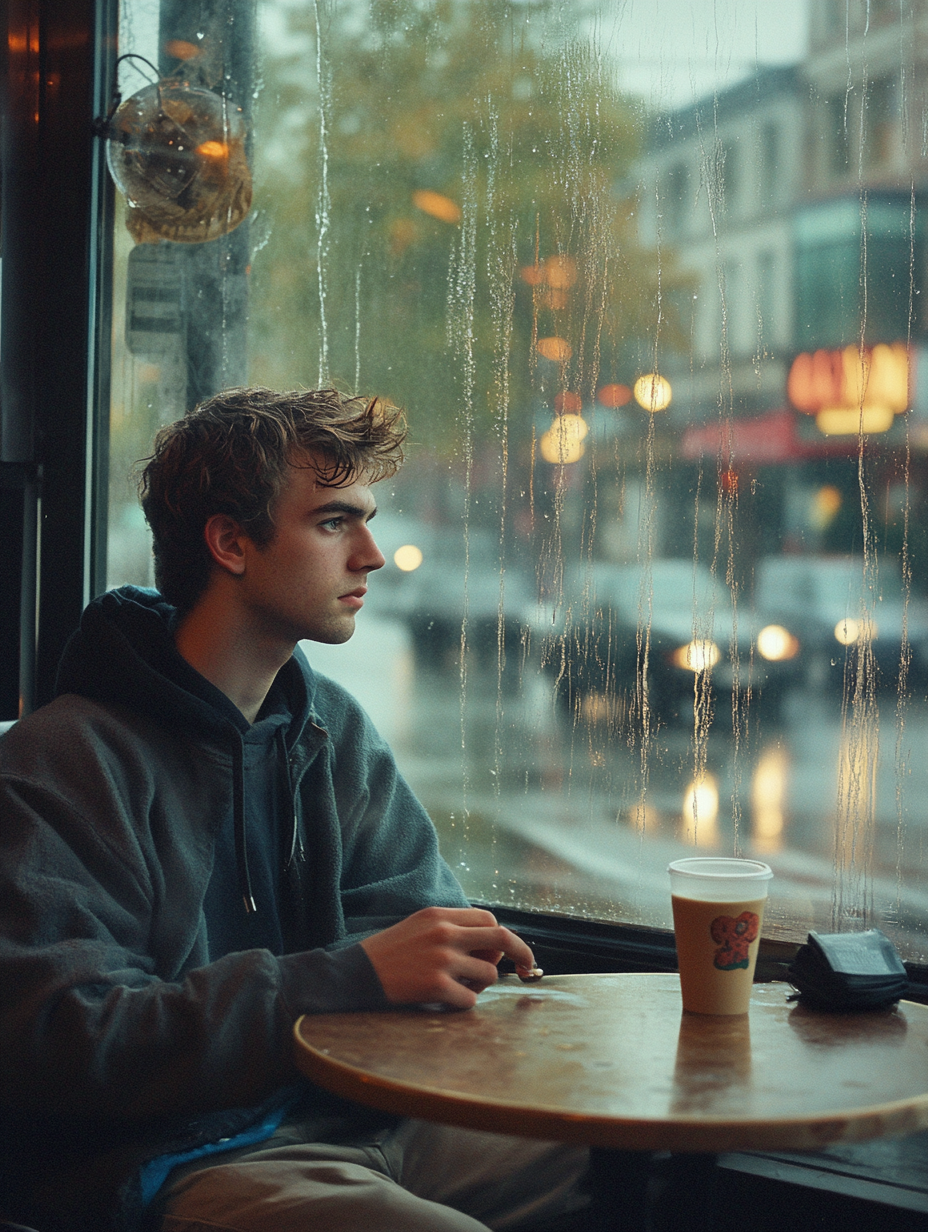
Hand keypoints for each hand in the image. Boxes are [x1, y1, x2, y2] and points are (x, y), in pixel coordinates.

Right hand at [359, 906, 536, 1009]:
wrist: (355, 973)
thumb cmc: (388, 952)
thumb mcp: (419, 926)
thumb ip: (450, 928)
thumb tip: (487, 944)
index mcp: (440, 915)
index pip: (489, 919)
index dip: (501, 936)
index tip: (507, 951)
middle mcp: (445, 933)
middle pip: (501, 938)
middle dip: (522, 953)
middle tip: (529, 967)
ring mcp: (442, 960)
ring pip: (489, 973)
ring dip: (481, 985)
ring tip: (459, 987)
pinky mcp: (436, 986)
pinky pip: (471, 999)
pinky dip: (465, 1003)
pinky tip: (446, 1000)